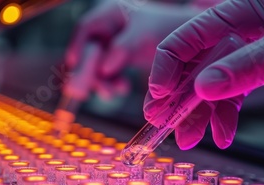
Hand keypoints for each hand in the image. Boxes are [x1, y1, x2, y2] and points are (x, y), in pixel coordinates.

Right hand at [65, 0, 200, 99]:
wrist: (191, 45)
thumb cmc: (169, 32)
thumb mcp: (146, 37)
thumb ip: (124, 49)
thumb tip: (103, 68)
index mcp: (112, 13)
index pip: (86, 28)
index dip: (77, 47)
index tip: (73, 65)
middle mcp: (108, 28)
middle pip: (86, 50)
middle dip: (87, 71)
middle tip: (84, 91)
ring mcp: (112, 45)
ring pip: (94, 66)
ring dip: (100, 82)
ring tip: (113, 92)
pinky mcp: (118, 61)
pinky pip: (106, 75)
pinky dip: (110, 84)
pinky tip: (120, 90)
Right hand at [147, 0, 263, 148]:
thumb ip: (247, 67)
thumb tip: (200, 89)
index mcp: (244, 6)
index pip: (190, 34)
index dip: (167, 67)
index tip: (157, 99)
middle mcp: (243, 25)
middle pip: (196, 62)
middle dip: (178, 95)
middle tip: (162, 125)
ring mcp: (254, 48)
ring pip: (214, 81)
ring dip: (200, 112)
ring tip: (189, 141)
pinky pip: (236, 91)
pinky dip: (227, 114)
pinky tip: (224, 135)